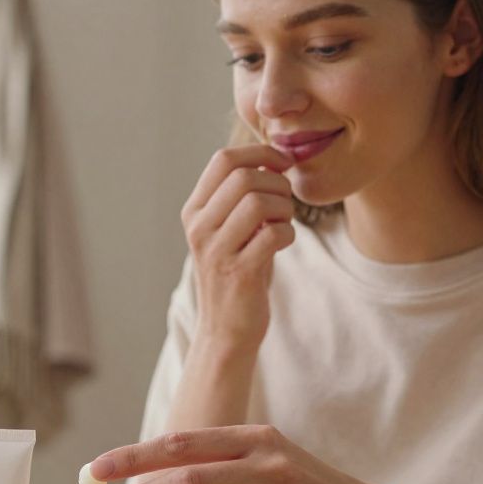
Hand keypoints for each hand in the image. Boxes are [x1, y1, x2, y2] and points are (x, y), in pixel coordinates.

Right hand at [182, 146, 296, 350]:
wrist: (226, 330)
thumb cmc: (237, 273)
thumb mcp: (230, 230)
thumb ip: (241, 197)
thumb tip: (272, 157)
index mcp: (194, 211)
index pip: (223, 159)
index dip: (260, 152)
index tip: (283, 163)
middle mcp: (199, 227)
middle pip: (243, 177)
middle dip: (277, 183)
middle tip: (285, 202)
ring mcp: (216, 251)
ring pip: (258, 202)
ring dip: (284, 208)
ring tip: (283, 223)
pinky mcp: (238, 273)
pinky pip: (273, 234)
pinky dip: (288, 233)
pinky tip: (283, 243)